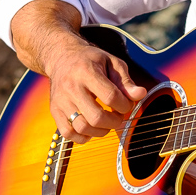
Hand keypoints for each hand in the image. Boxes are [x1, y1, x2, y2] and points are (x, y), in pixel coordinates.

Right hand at [9, 1, 147, 142]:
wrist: (62, 57)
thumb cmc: (91, 61)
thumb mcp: (112, 63)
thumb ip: (126, 81)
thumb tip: (140, 94)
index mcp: (86, 72)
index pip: (110, 96)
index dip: (125, 105)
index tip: (128, 104)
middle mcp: (71, 87)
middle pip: (96, 117)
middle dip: (114, 121)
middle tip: (118, 115)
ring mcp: (60, 100)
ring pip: (82, 128)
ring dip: (101, 131)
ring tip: (106, 122)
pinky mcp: (54, 110)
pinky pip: (68, 133)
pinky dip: (83, 137)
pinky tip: (91, 128)